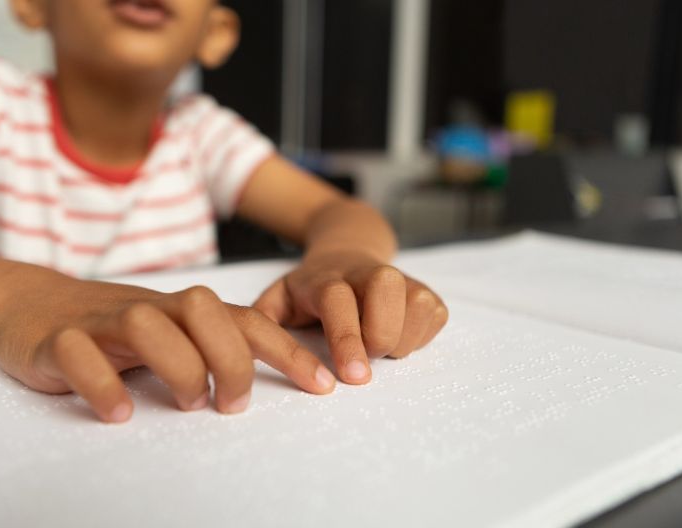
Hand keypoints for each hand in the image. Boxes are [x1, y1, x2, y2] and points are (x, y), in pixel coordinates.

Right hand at [0, 268, 335, 422]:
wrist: (23, 302)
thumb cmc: (104, 328)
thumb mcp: (162, 335)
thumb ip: (204, 350)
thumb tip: (256, 385)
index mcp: (177, 311)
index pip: (242, 318)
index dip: (287, 348)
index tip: (323, 385)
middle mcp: (146, 309)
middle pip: (202, 309)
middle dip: (231, 357)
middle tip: (231, 404)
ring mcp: (99, 320)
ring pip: (145, 322)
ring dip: (178, 365)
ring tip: (188, 404)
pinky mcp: (55, 340)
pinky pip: (79, 353)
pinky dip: (102, 383)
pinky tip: (118, 413)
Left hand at [253, 250, 447, 384]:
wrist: (346, 252)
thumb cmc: (310, 289)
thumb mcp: (280, 298)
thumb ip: (263, 320)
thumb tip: (245, 346)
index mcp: (326, 278)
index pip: (338, 301)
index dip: (346, 338)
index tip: (352, 378)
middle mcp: (366, 272)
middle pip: (387, 288)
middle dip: (381, 334)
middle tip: (366, 359)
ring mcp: (401, 277)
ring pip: (418, 303)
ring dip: (403, 338)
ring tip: (380, 348)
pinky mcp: (427, 290)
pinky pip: (435, 315)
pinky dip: (419, 337)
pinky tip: (397, 337)